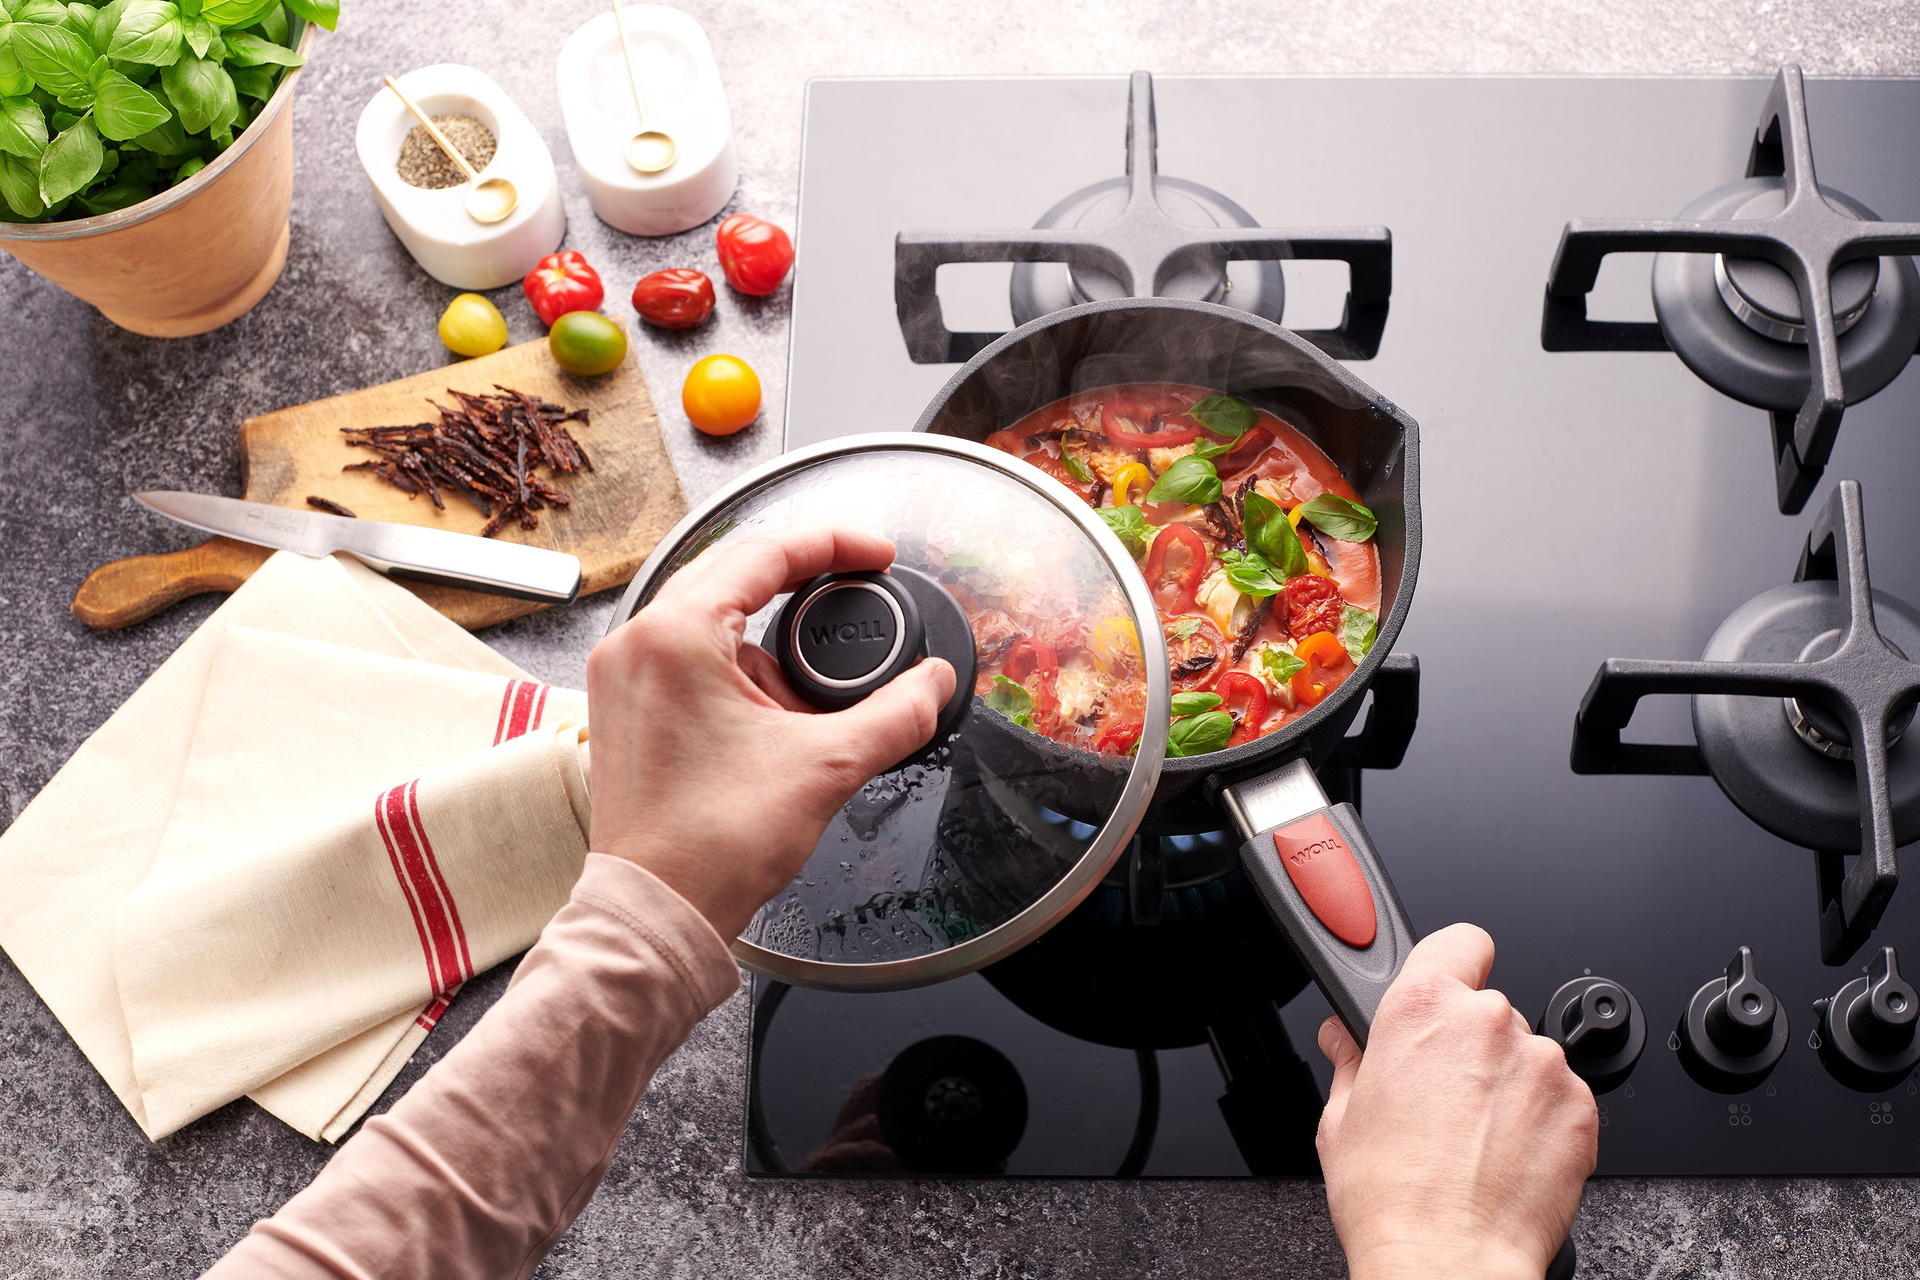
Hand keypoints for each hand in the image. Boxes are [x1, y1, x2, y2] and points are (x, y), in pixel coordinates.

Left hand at [586, 526, 954, 939]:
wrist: (655, 913)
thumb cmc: (709, 846)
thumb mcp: (826, 766)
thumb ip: (895, 714)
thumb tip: (932, 684)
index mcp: (675, 635)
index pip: (765, 553)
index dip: (834, 543)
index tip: (877, 553)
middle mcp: (636, 643)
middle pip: (734, 575)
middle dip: (805, 583)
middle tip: (860, 588)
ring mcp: (624, 676)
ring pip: (712, 618)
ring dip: (772, 638)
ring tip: (815, 685)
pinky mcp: (626, 710)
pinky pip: (690, 657)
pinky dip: (740, 667)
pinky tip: (775, 707)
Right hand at [1315, 924, 1597, 1279]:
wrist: (1448, 1260)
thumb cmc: (1391, 1197)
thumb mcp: (1341, 1117)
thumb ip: (1351, 1059)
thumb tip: (1345, 1039)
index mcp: (1422, 1007)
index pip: (1458, 941)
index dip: (1453, 963)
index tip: (1447, 990)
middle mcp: (1488, 1021)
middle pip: (1489, 1007)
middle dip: (1470, 1043)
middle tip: (1445, 1095)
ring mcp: (1541, 1063)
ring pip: (1527, 1054)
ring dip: (1508, 1082)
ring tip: (1477, 1137)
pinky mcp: (1582, 1107)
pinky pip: (1561, 1095)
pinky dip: (1541, 1118)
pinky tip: (1508, 1155)